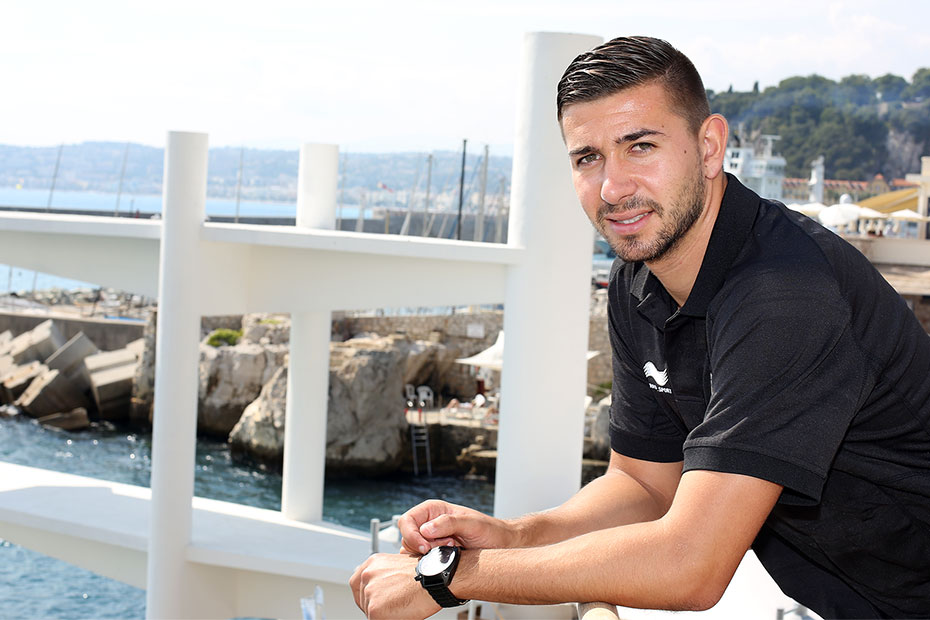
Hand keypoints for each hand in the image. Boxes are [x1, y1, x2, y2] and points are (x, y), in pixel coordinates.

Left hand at [350, 551, 439, 619]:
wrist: (436, 578)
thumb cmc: (425, 573)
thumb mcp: (399, 566)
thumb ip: (384, 576)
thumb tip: (382, 589)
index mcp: (372, 563)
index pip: (357, 584)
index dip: (364, 595)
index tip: (372, 601)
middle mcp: (367, 575)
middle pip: (362, 599)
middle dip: (376, 605)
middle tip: (392, 605)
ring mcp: (370, 592)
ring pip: (369, 611)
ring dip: (383, 613)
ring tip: (401, 607)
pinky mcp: (374, 609)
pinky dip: (389, 619)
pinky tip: (401, 613)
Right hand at [398, 499, 512, 554]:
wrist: (501, 545)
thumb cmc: (489, 530)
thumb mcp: (471, 524)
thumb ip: (448, 523)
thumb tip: (426, 529)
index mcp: (432, 510)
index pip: (407, 521)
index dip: (412, 535)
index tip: (426, 547)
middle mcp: (429, 523)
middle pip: (407, 538)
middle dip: (424, 547)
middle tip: (447, 547)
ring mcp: (430, 540)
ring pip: (413, 552)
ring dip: (429, 556)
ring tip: (451, 551)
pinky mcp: (434, 555)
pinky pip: (422, 562)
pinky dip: (432, 564)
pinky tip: (449, 559)